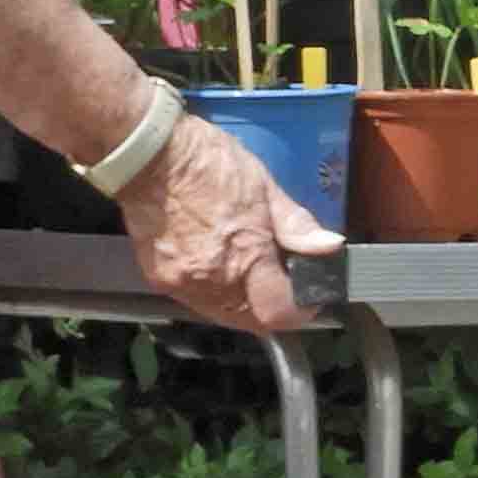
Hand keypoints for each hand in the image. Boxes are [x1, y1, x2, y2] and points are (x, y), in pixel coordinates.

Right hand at [115, 114, 343, 333]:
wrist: (149, 155)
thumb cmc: (210, 163)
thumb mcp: (264, 186)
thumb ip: (296, 225)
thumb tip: (329, 247)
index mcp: (246, 256)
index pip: (278, 313)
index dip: (299, 310)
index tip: (307, 297)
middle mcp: (214, 281)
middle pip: (252, 322)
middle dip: (271, 306)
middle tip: (279, 280)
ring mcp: (183, 284)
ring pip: (223, 315)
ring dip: (242, 302)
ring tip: (249, 269)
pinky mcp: (159, 280)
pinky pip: (196, 301)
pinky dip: (213, 292)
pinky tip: (219, 265)